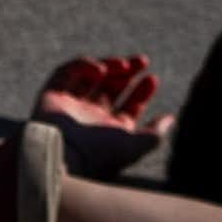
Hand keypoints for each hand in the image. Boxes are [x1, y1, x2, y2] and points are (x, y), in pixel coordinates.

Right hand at [33, 54, 173, 177]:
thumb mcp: (133, 146)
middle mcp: (88, 119)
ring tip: (123, 66)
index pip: (129, 106)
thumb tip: (170, 119)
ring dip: (110, 65)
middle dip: (129, 72)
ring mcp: (69, 107)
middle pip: (112, 87)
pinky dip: (84, 65)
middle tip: (142, 62)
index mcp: (107, 132)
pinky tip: (100, 70)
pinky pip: (67, 72)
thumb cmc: (97, 156)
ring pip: (92, 77)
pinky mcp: (51, 97)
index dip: (142, 91)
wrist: (59, 158)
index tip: (151, 80)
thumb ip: (154, 134)